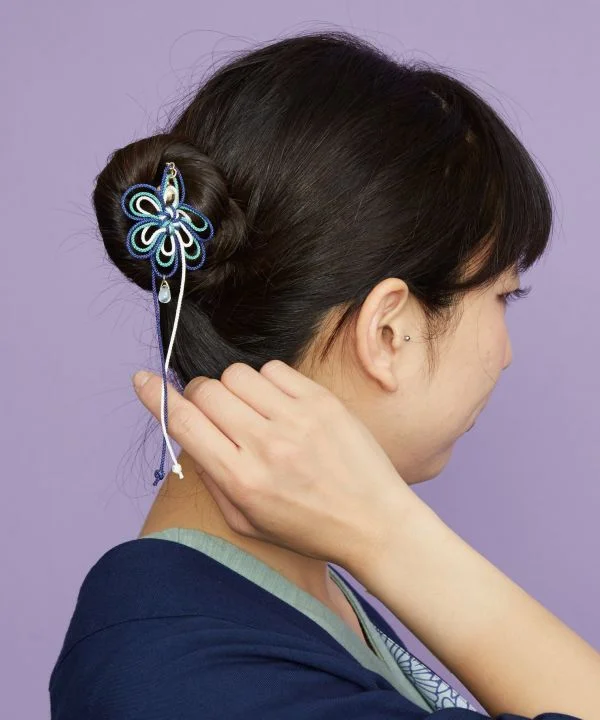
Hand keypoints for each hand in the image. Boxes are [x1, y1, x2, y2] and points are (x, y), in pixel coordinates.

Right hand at [132, 360, 415, 569]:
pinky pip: (274, 369)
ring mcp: (296, 419)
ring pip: (237, 374)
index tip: (141, 380)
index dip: (154, 397)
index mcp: (241, 480)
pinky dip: (267, 382)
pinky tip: (280, 405)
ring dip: (234, 388)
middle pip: (207, 391)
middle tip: (217, 412)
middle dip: (200, 396)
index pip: (183, 422)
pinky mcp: (322, 401)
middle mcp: (264, 445)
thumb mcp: (247, 520)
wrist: (374, 522)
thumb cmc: (308, 527)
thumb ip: (211, 477)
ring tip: (253, 411)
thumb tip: (188, 432)